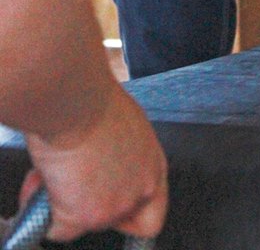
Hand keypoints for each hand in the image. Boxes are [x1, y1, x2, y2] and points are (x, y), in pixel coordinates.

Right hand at [22, 82, 167, 242]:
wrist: (75, 98)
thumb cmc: (93, 97)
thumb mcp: (120, 125)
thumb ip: (118, 154)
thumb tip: (97, 162)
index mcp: (152, 163)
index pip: (152, 211)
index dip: (127, 213)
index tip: (107, 203)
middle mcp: (140, 188)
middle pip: (113, 218)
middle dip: (85, 202)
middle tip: (69, 180)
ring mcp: (115, 205)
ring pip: (82, 222)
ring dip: (61, 201)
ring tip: (51, 169)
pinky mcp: (86, 215)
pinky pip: (57, 228)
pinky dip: (41, 207)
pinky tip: (40, 180)